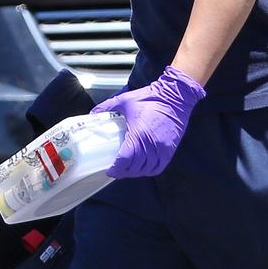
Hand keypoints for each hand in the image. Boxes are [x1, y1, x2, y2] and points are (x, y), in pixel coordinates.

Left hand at [91, 65, 205, 177]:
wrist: (175, 97)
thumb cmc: (150, 98)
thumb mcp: (125, 100)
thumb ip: (107, 106)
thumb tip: (93, 113)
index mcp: (138, 134)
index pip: (124, 160)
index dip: (115, 168)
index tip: (109, 169)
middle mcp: (151, 146)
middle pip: (134, 168)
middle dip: (123, 171)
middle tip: (116, 169)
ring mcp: (162, 149)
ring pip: (146, 169)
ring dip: (136, 171)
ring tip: (128, 168)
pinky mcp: (170, 150)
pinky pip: (158, 167)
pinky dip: (149, 170)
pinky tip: (143, 167)